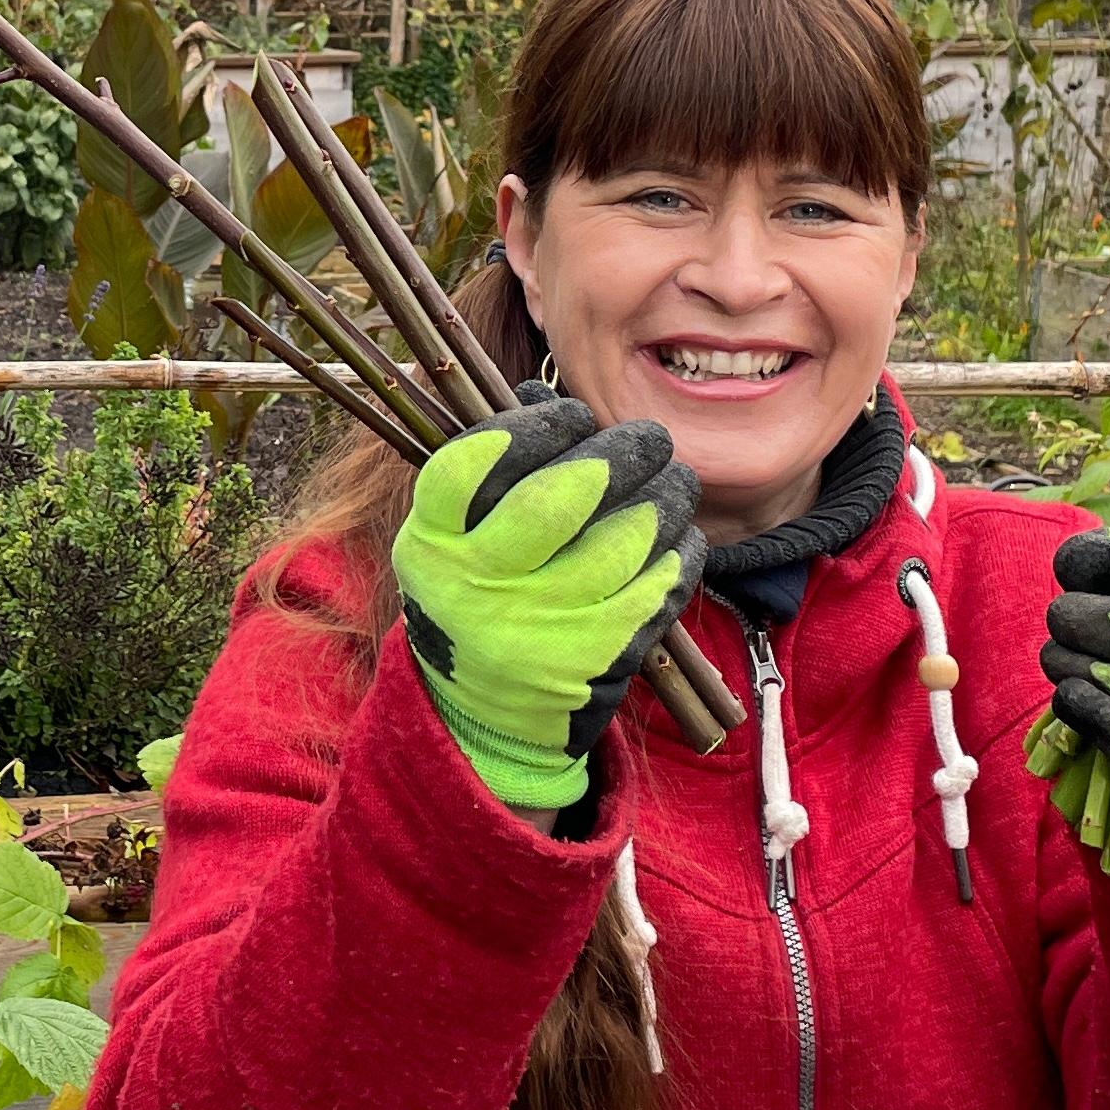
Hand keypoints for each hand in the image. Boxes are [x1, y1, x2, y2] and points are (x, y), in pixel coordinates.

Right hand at [394, 398, 700, 813]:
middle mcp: (479, 589)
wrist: (486, 716)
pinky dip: (677, 550)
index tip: (573, 414)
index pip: (470, 468)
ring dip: (664, 497)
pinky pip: (655, 587)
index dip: (532, 427)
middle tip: (648, 438)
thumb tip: (542, 393)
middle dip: (618, 454)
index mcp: (432, 546)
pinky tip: (678, 533)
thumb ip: (491, 468)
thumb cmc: (477, 597)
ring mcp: (540, 628)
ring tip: (674, 480)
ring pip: (621, 541)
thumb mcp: (454, 538)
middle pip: (555, 500)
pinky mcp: (597, 660)